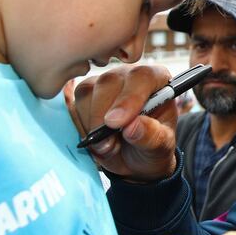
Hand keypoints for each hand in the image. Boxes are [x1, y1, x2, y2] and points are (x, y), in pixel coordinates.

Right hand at [71, 65, 177, 179]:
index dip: (129, 98)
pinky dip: (82, 126)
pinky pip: (75, 104)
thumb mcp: (160, 146)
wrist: (135, 158)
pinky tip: (97, 139)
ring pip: (88, 92)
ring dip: (92, 123)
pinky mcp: (87, 93)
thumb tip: (131, 127)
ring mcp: (106, 82)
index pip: (143, 77)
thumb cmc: (153, 146)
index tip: (116, 123)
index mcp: (157, 80)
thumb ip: (151, 136)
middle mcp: (130, 76)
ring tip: (109, 145)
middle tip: (110, 145)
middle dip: (104, 116)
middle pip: (110, 81)